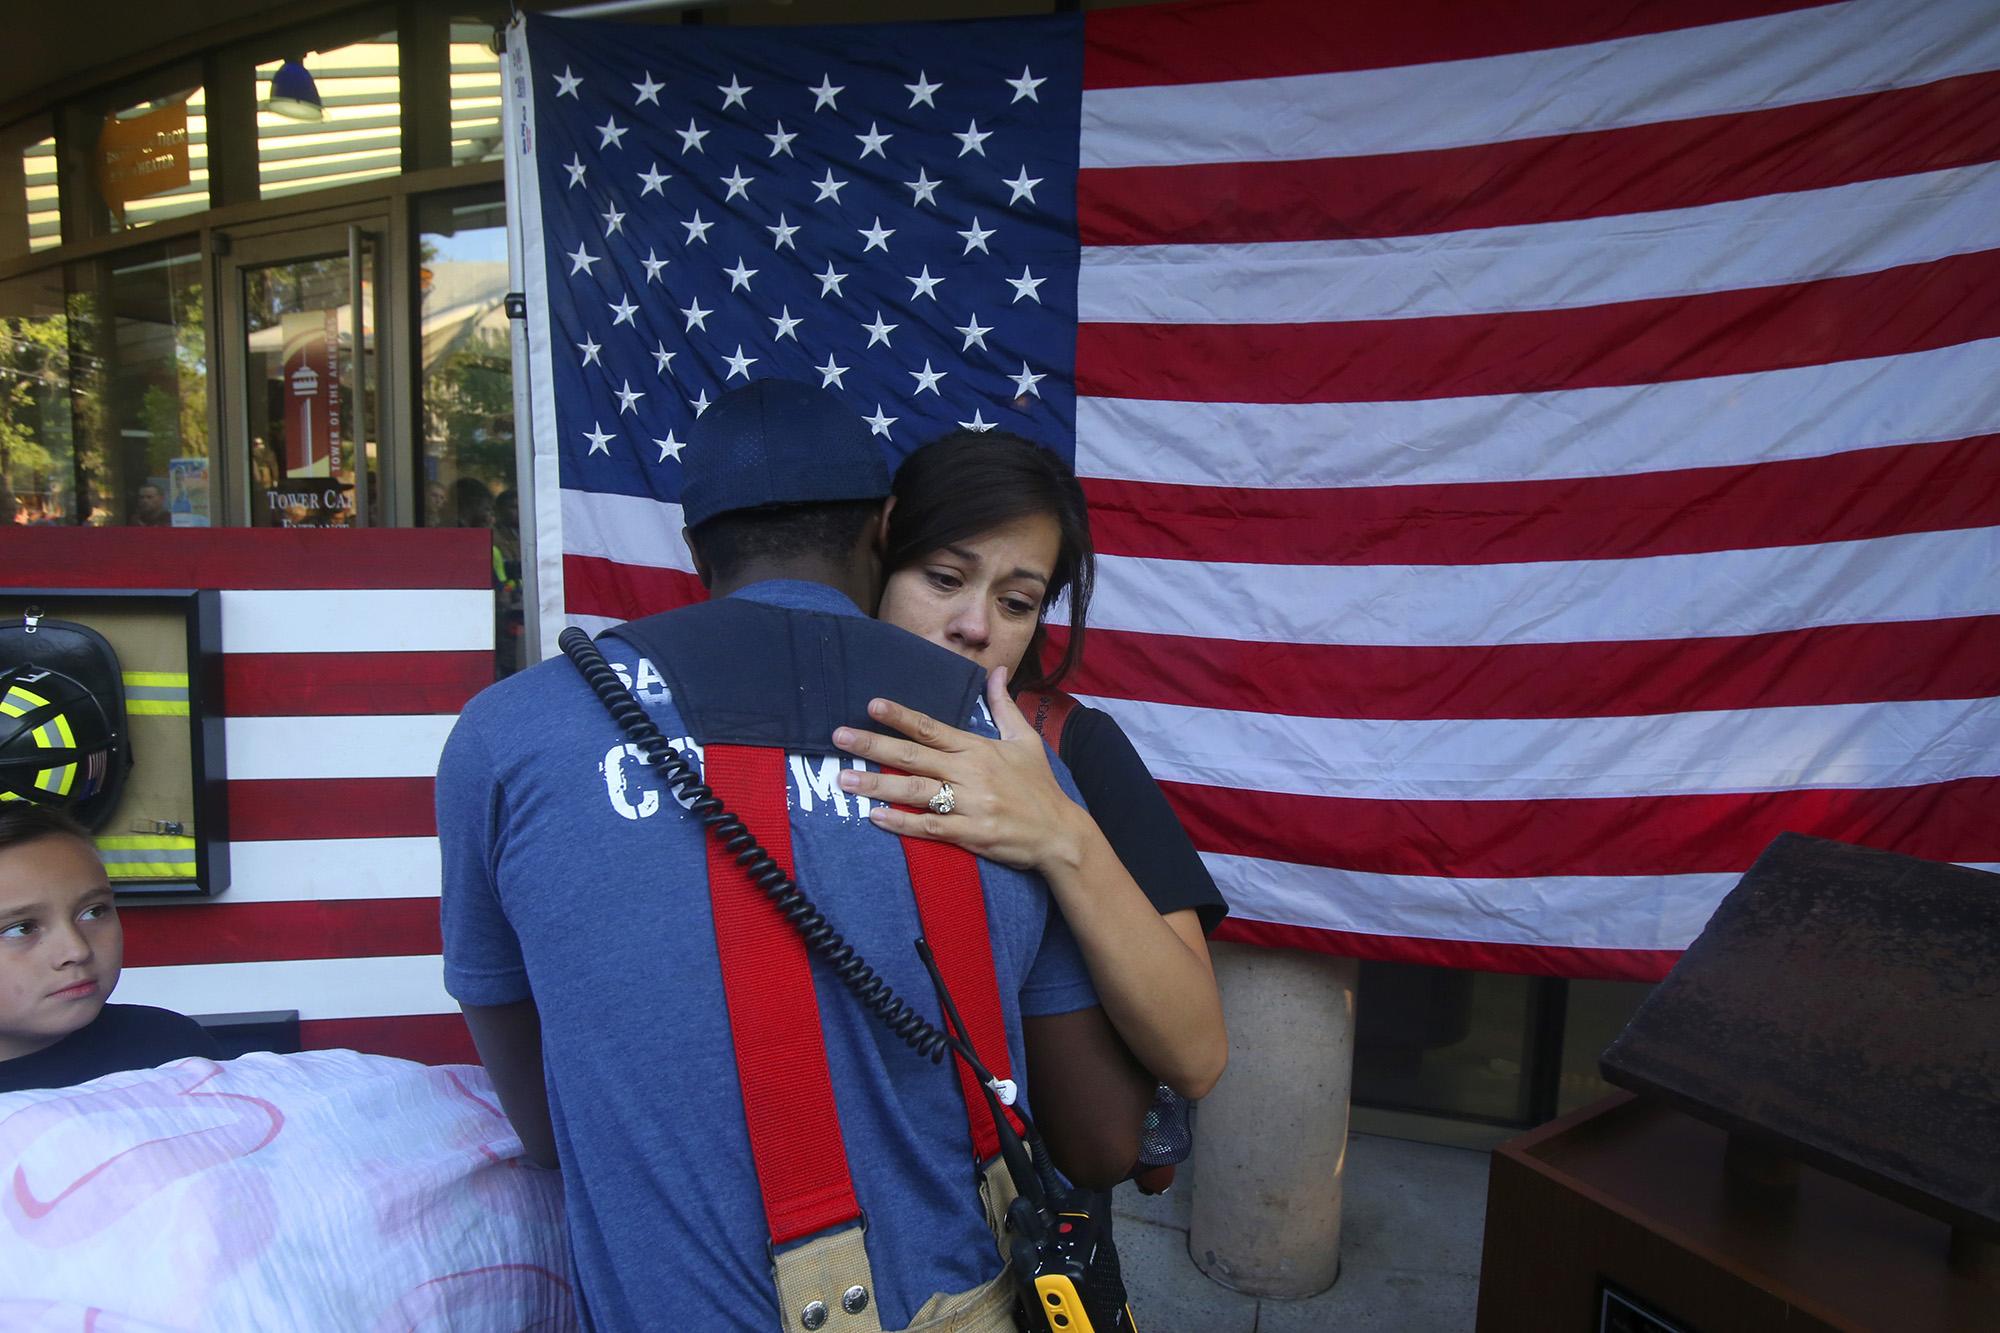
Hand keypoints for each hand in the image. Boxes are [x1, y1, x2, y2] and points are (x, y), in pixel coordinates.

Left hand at [832, 666, 1083, 871]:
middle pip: (915, 756)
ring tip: (845, 779)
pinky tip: (876, 818)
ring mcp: (970, 805)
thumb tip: (997, 671)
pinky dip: (902, 823)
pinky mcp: (972, 835)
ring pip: (917, 791)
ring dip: (878, 785)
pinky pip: (931, 827)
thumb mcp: (1025, 741)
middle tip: (839, 738)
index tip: (871, 705)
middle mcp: (971, 773)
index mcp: (978, 749)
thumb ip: (1004, 706)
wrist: (1060, 833)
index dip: (901, 716)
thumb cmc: (1040, 787)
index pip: (932, 728)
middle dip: (874, 745)